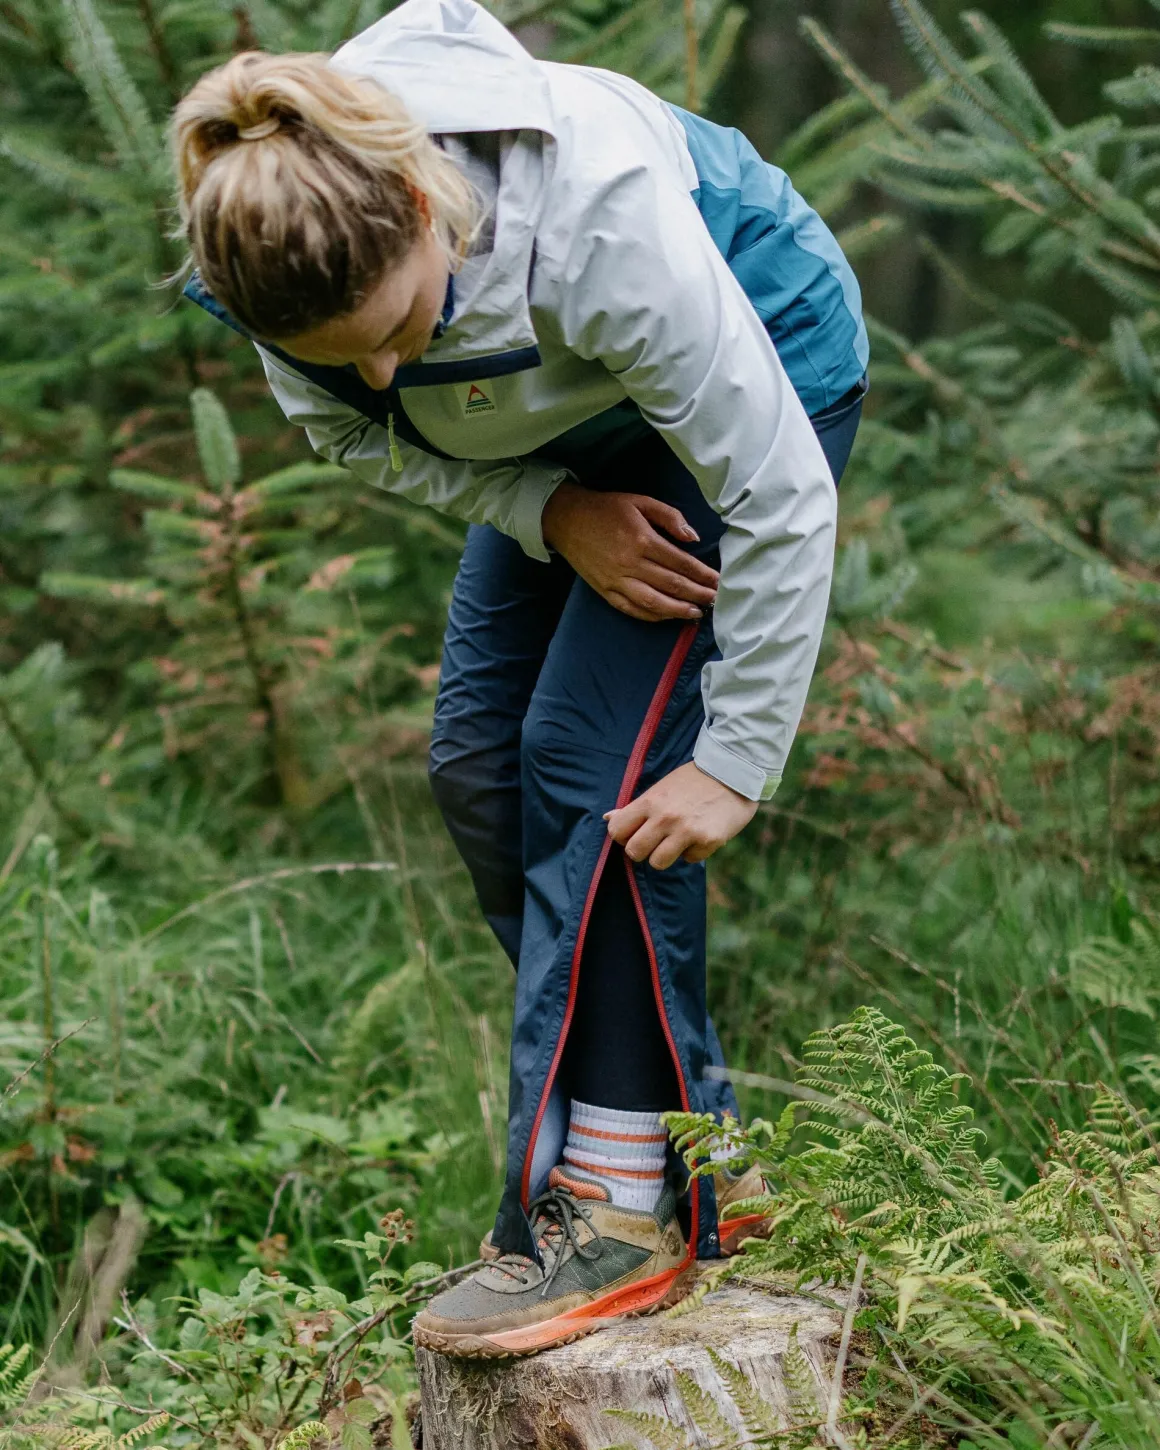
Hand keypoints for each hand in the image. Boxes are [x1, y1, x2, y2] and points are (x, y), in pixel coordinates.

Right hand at [542, 481, 718, 622]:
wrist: (567, 519)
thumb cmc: (606, 508)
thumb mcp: (641, 502)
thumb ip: (670, 517)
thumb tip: (693, 538)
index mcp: (642, 539)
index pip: (680, 563)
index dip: (702, 574)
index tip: (718, 580)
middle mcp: (630, 563)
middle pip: (671, 584)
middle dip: (697, 594)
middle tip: (715, 600)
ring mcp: (616, 580)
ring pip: (653, 602)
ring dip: (678, 610)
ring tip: (697, 612)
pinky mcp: (605, 591)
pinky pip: (632, 609)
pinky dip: (652, 616)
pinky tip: (668, 616)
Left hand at [604, 761, 757, 869]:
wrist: (733, 772)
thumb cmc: (693, 780)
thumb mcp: (660, 788)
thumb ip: (635, 807)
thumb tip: (607, 818)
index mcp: (650, 802)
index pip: (617, 831)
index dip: (623, 836)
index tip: (635, 832)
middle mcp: (665, 817)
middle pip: (634, 852)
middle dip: (642, 850)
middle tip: (655, 841)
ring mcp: (687, 831)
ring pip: (658, 863)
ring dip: (666, 855)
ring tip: (676, 841)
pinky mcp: (708, 841)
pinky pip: (689, 860)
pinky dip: (693, 851)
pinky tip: (701, 834)